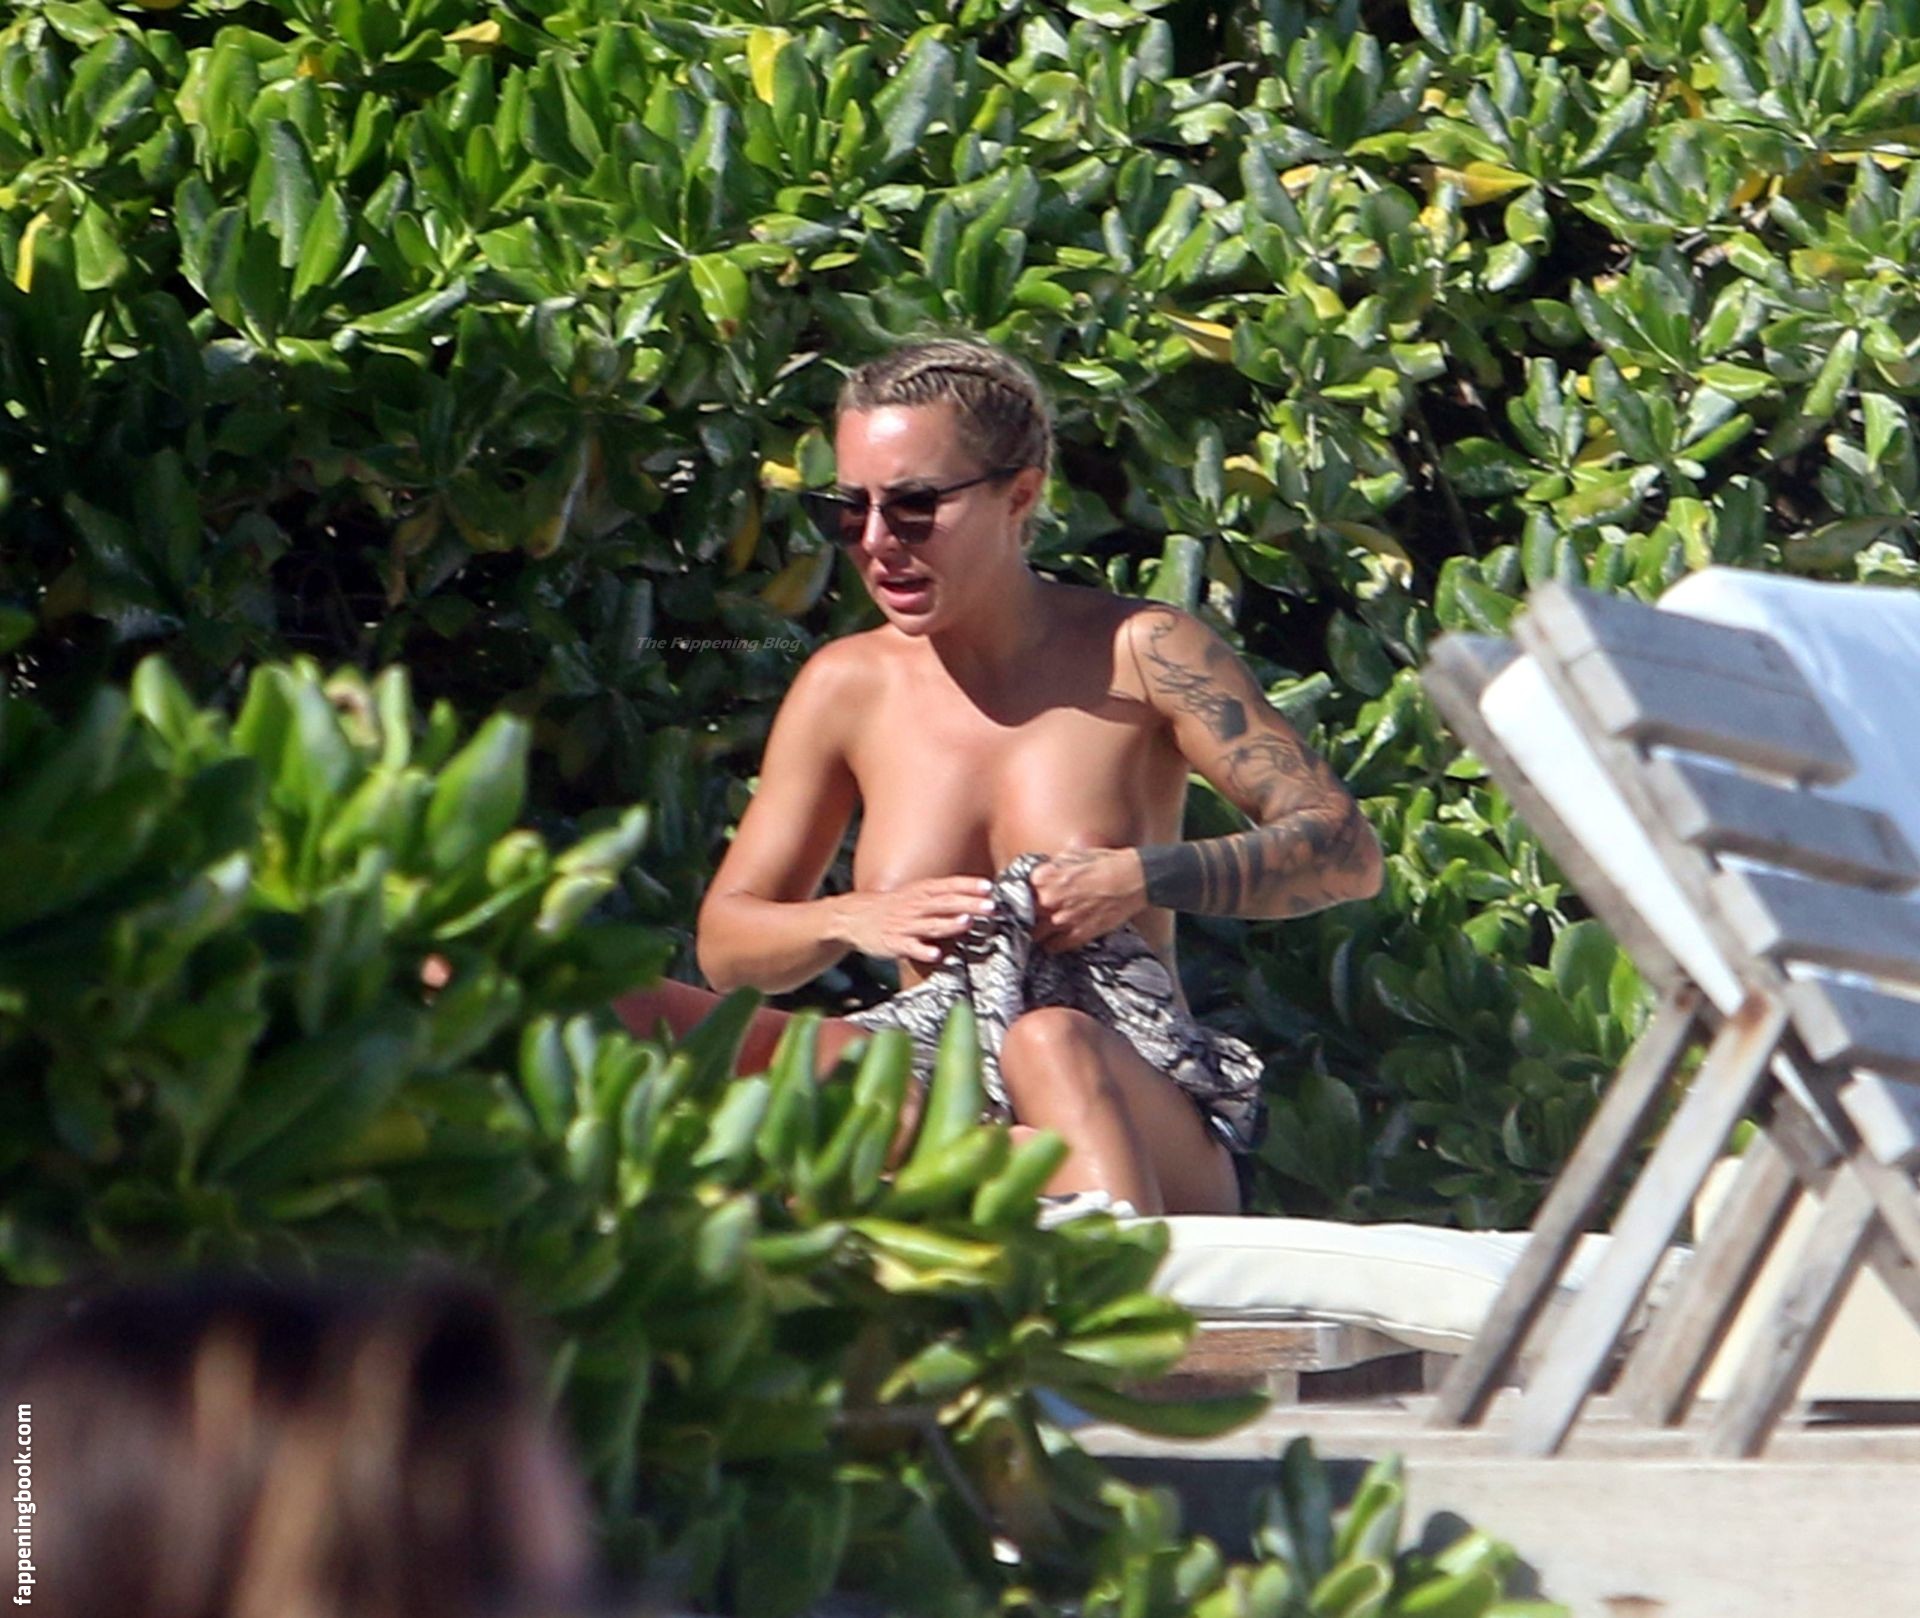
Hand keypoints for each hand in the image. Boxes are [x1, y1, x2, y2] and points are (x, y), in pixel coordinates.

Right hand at [841, 875, 997, 965]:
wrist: (853, 917)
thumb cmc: (892, 905)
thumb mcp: (914, 893)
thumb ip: (941, 896)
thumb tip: (974, 898)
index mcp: (920, 891)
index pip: (947, 885)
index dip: (967, 885)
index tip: (988, 887)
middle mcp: (914, 906)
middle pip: (944, 903)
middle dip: (968, 904)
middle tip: (990, 906)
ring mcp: (904, 925)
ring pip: (930, 923)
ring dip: (950, 923)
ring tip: (967, 922)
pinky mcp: (894, 943)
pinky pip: (910, 947)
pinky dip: (923, 950)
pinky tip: (937, 954)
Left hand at [1030, 849, 1147, 951]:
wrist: (1134, 879)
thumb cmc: (1108, 863)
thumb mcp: (1074, 854)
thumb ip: (1053, 866)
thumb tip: (1043, 872)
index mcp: (1045, 877)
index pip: (1018, 889)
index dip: (1022, 893)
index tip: (1023, 895)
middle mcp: (1049, 900)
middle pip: (1023, 914)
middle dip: (1024, 914)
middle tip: (1027, 914)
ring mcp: (1062, 920)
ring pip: (1034, 934)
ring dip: (1035, 932)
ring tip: (1037, 930)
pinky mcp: (1078, 935)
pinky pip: (1054, 947)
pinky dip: (1051, 944)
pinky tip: (1052, 940)